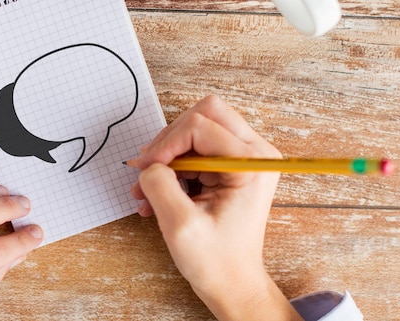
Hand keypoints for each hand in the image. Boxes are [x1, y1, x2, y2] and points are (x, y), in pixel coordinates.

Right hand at [130, 95, 301, 320]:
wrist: (233, 283)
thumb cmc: (216, 262)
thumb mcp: (180, 225)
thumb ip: (159, 184)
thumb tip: (148, 163)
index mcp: (251, 163)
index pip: (199, 126)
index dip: (166, 144)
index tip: (144, 170)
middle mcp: (255, 153)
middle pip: (203, 114)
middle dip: (169, 140)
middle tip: (148, 169)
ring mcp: (244, 157)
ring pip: (196, 129)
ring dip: (167, 156)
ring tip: (147, 189)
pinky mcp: (232, 166)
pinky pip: (195, 149)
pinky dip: (172, 167)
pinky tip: (156, 194)